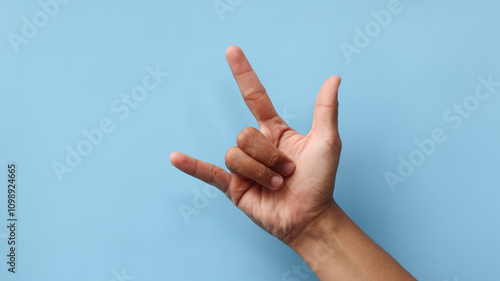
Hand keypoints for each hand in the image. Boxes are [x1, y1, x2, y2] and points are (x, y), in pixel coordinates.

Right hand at [170, 46, 341, 243]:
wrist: (310, 217)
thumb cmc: (320, 181)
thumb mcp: (327, 142)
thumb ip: (325, 110)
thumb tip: (334, 79)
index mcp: (274, 131)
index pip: (254, 97)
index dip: (243, 74)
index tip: (232, 51)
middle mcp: (256, 146)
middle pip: (246, 135)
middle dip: (270, 156)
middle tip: (289, 172)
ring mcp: (243, 167)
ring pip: (236, 155)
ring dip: (261, 172)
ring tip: (277, 184)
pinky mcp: (233, 187)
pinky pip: (208, 172)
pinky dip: (192, 166)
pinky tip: (175, 158)